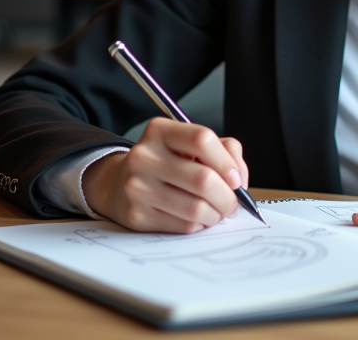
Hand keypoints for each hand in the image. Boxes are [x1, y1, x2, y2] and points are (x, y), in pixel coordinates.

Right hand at [83, 118, 248, 233]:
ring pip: (196, 207)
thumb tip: (239, 179)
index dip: (227, 162)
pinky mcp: (137, 215)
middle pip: (203, 179)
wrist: (119, 184)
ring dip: (216, 214)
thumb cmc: (166, 162)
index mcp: (160, 131)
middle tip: (232, 203)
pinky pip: (183, 226)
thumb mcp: (189, 145)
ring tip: (217, 212)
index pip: (202, 140)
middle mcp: (145, 156)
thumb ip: (223, 150)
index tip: (236, 179)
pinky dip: (199, 225)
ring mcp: (138, 187)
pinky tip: (197, 218)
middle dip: (228, 197)